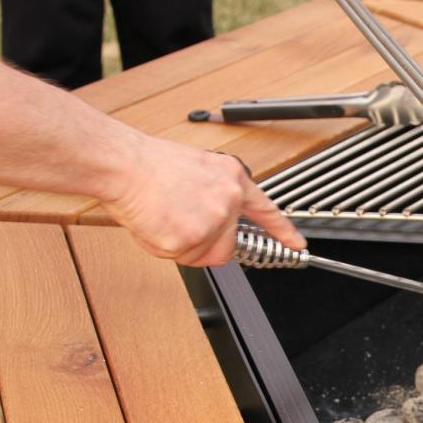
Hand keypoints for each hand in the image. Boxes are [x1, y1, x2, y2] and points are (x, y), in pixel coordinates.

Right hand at [97, 132, 305, 266]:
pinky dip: (165, 247)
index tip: (297, 244)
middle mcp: (229, 200)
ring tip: (166, 217)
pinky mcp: (190, 239)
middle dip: (205, 244)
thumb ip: (216, 198)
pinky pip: (181, 258)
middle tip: (181, 224)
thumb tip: (216, 224)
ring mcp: (212, 221)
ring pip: (203, 255)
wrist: (126, 164)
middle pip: (227, 246)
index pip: (267, 211)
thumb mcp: (199, 171)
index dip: (283, 231)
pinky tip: (156, 223)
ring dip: (183, 246)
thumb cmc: (151, 165)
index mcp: (233, 179)